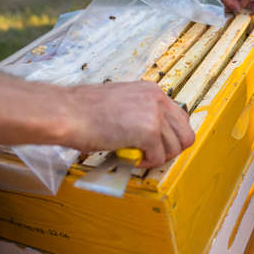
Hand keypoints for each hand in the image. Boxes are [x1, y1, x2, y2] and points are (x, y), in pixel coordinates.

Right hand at [66, 81, 194, 167]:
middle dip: (171, 148)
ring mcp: (155, 114)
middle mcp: (157, 99)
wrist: (67, 112)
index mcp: (151, 91)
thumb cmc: (84, 110)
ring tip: (138, 154)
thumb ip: (142, 114)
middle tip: (153, 153)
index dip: (171, 136)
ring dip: (158, 156)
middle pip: (186, 133)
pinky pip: (159, 156)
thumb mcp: (122, 103)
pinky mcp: (149, 131)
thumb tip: (153, 134)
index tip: (159, 144)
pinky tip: (132, 156)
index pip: (180, 117)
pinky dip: (147, 162)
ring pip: (175, 147)